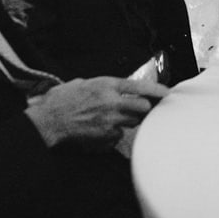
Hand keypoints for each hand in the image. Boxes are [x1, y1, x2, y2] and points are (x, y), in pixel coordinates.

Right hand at [25, 76, 169, 146]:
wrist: (50, 120)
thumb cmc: (63, 99)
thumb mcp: (83, 83)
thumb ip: (102, 85)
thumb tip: (114, 88)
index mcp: (107, 85)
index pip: (140, 87)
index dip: (157, 90)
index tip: (168, 93)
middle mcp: (112, 102)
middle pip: (143, 107)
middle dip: (145, 108)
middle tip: (142, 109)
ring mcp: (110, 120)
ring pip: (133, 121)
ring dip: (130, 119)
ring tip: (117, 117)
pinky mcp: (106, 135)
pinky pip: (119, 134)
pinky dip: (115, 132)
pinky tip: (103, 128)